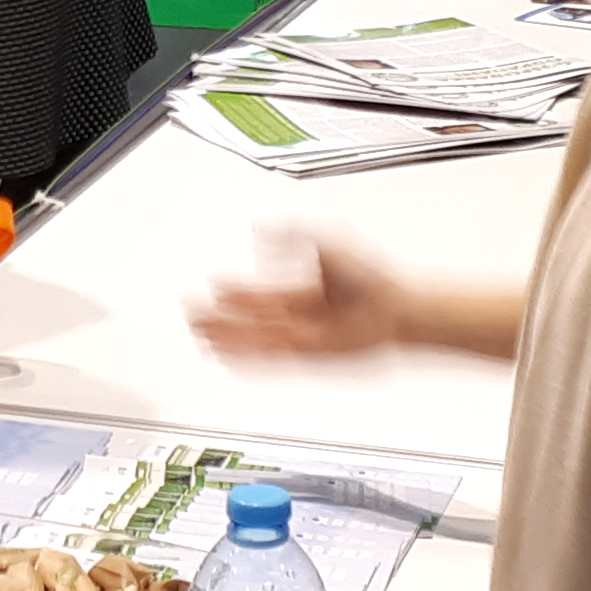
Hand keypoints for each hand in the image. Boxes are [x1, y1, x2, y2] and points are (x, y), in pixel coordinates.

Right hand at [187, 242, 414, 363]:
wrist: (397, 307)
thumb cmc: (373, 276)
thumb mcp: (326, 240)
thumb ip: (290, 234)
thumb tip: (259, 231)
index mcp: (302, 290)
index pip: (258, 294)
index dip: (233, 292)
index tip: (212, 286)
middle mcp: (299, 315)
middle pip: (249, 319)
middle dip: (220, 317)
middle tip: (193, 311)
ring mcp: (302, 337)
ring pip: (254, 339)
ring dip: (227, 337)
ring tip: (201, 334)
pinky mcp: (307, 355)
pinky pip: (268, 359)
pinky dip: (246, 357)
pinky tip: (228, 354)